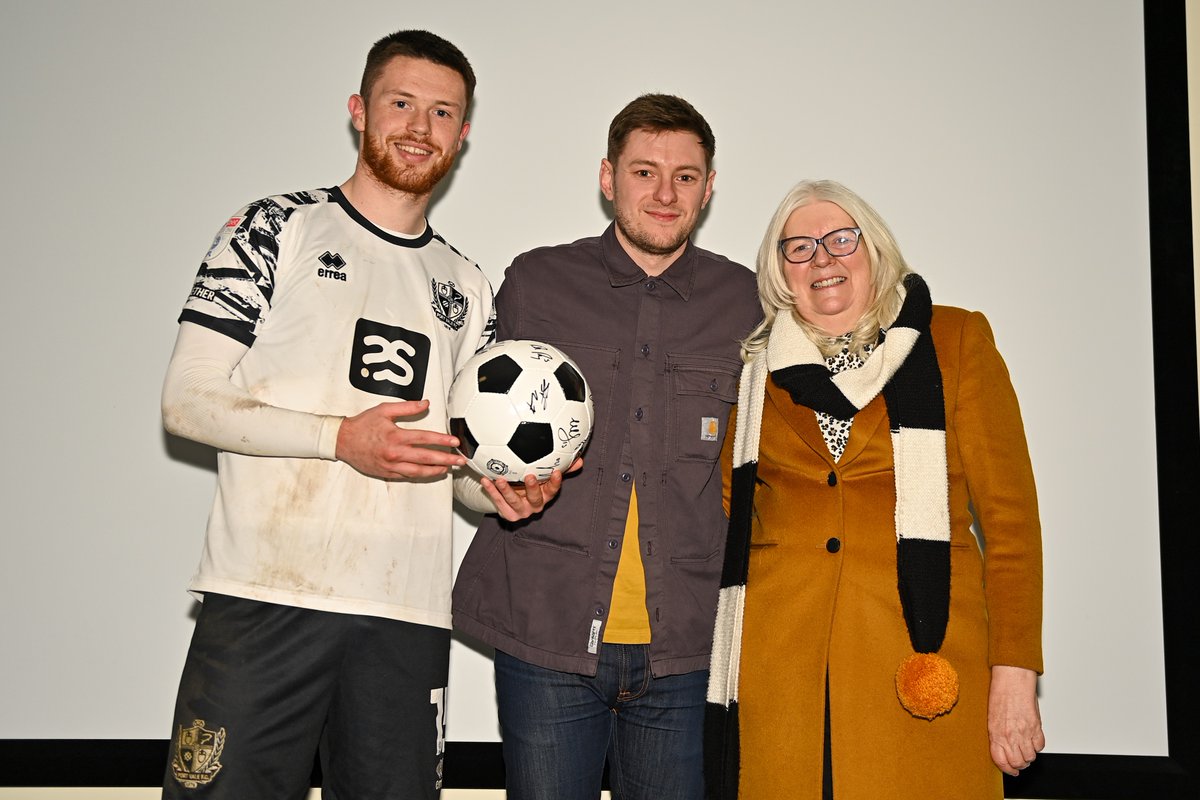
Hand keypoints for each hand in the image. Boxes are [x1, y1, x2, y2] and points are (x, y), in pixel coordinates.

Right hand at [335, 400, 466, 479]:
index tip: (454, 441)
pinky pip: (407, 476)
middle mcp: (395, 453)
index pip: (425, 438)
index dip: (442, 440)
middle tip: (460, 461)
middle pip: (426, 458)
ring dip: (436, 470)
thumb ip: (407, 407)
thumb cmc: (363, 425)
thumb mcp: (384, 410)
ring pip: (419, 471)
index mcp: (396, 436)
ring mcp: (391, 465)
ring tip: (448, 468)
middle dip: (446, 459)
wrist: (342, 441)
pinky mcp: (387, 473)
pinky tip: (430, 472)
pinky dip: (421, 475)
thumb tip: (426, 404)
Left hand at [480, 457, 581, 521]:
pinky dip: (491, 491)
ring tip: (500, 479)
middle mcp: (535, 505)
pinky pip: (498, 502)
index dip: (555, 482)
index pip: (553, 490)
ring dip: (506, 490)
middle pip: (535, 498)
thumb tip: (579, 460)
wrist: (511, 500)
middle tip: (529, 477)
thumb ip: (561, 467)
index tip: (556, 472)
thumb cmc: (530, 484)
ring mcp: (521, 510)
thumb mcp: (546, 476)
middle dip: (532, 488)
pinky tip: (486, 480)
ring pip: (514, 501)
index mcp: (545, 495)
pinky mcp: (507, 513)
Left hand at [987, 665, 1044, 775]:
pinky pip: (1040, 745)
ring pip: (1030, 757)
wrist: (1012, 681)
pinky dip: (1037, 746)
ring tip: (1026, 750)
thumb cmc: (1000, 695)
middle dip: (1019, 765)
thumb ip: (997, 735)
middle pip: (1018, 762)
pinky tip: (1033, 740)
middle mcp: (1010, 735)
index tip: (1010, 770)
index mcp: (995, 733)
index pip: (1001, 761)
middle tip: (1019, 760)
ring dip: (1029, 756)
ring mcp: (1024, 732)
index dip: (1006, 769)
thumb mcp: (992, 718)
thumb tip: (1002, 748)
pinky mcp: (1036, 727)